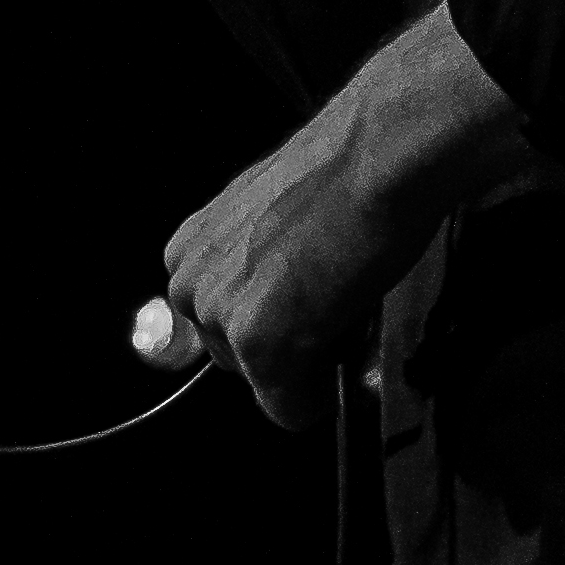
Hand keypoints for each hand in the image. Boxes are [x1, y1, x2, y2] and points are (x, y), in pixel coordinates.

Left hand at [156, 8, 529, 428]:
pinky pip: (287, 407)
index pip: (221, 325)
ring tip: (346, 304)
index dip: (278, 319)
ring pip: (262, 381)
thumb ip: (259, 266)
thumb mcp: (276, 220)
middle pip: (236, 359)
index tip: (311, 299)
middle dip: (288, 346)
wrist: (376, 157)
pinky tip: (347, 343)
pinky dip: (321, 397)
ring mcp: (220, 316)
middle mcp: (189, 283)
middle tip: (337, 303)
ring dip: (306, 362)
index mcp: (188, 250)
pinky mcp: (258, 343)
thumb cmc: (344, 176)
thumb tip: (285, 303)